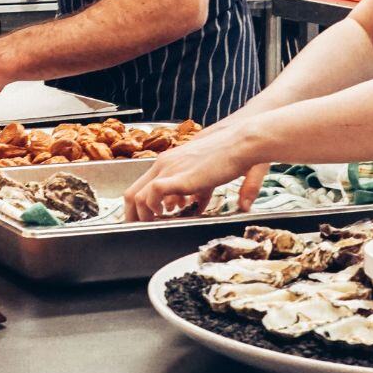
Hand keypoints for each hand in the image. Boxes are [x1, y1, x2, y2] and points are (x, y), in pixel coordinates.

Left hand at [123, 127, 267, 220]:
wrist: (240, 143)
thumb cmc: (228, 156)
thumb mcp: (206, 177)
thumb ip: (196, 192)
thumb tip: (191, 206)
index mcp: (168, 161)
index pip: (141, 185)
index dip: (138, 206)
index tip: (143, 219)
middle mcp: (164, 164)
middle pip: (132, 192)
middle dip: (133, 215)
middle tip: (139, 229)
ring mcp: (169, 168)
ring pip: (138, 195)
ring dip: (142, 216)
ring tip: (152, 226)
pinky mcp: (179, 176)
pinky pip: (153, 192)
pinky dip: (154, 207)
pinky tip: (165, 214)